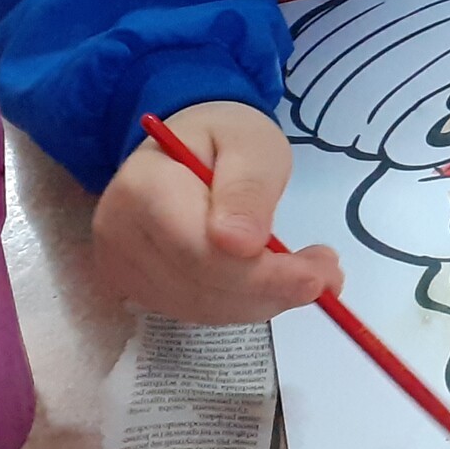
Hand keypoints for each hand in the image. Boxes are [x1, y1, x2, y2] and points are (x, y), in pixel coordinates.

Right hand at [95, 100, 341, 323]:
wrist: (185, 148)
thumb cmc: (223, 138)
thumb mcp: (252, 144)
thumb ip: (248, 189)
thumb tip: (240, 246)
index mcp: (143, 187)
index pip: (199, 251)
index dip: (259, 274)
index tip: (316, 277)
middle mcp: (120, 234)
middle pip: (201, 285)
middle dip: (273, 288)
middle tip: (329, 274)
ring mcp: (123, 266)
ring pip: (203, 306)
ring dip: (264, 300)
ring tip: (311, 273)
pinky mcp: (138, 287)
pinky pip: (197, 310)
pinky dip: (244, 303)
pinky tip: (273, 280)